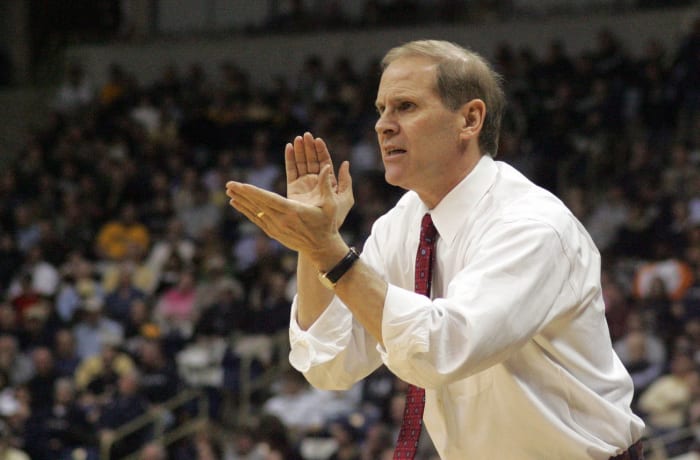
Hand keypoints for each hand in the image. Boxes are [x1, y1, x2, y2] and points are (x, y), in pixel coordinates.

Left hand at [225, 162, 346, 266]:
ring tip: (228, 190)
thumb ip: (327, 186)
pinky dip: (245, 210)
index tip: (241, 185)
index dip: (254, 192)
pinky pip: (256, 219)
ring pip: (255, 212)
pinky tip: (236, 202)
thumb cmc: (327, 224)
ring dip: (241, 200)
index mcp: (294, 212)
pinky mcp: (273, 232)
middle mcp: (282, 221)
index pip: (270, 200)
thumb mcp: (332, 205)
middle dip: (243, 193)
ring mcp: (276, 228)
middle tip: (228, 183)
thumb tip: (325, 167)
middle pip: (258, 205)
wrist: (321, 248)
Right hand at [285, 132, 353, 229]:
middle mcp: (316, 181)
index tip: (318, 140)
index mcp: (329, 181)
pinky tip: (289, 148)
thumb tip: (345, 163)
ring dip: (300, 150)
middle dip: (309, 147)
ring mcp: (304, 184)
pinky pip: (291, 171)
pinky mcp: (293, 189)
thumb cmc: (335, 218)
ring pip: (301, 163)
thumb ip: (345, 181)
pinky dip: (290, 159)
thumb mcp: (345, 199)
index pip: (324, 162)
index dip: (321, 151)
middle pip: (312, 160)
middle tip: (305, 135)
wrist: (319, 233)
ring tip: (297, 139)